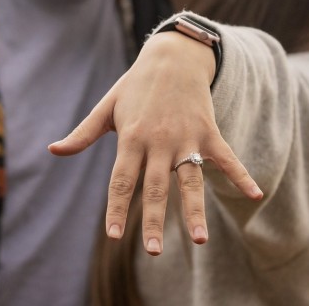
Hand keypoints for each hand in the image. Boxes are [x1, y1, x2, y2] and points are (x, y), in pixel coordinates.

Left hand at [49, 32, 262, 254]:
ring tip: (200, 240)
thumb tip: (53, 151)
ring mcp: (186, 138)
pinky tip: (255, 195)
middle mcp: (159, 142)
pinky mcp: (208, 133)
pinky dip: (241, 175)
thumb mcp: (107, 107)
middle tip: (154, 253)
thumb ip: (83, 133)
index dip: (118, 208)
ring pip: (190, 181)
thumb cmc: (136, 85)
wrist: (173, 56)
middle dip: (154, 222)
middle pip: (156, 189)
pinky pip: (227, 158)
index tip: (114, 236)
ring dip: (195, 211)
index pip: (122, 181)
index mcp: (132, 138)